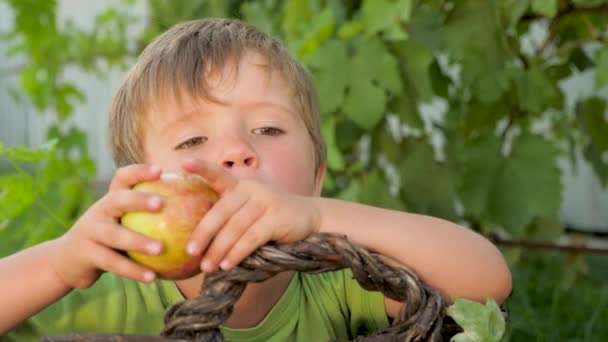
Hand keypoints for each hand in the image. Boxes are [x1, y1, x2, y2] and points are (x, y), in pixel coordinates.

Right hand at [49, 164, 164, 288]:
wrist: (67, 261)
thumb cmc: (108, 240)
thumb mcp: (122, 223)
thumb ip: (147, 218)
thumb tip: (193, 215)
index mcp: (110, 200)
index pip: (123, 178)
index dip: (139, 172)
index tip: (160, 171)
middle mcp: (98, 211)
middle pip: (117, 200)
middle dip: (138, 199)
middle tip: (161, 203)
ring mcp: (90, 232)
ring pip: (115, 235)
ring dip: (138, 241)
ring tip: (161, 249)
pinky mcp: (86, 255)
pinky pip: (113, 263)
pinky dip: (133, 271)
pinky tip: (152, 277)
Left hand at [182, 159, 320, 271]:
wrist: (308, 217)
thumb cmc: (270, 217)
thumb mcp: (250, 208)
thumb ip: (230, 215)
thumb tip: (198, 242)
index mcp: (240, 185)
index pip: (219, 174)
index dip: (201, 167)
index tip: (183, 162)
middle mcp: (251, 190)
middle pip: (221, 211)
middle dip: (204, 233)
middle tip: (190, 251)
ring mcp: (264, 202)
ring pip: (235, 228)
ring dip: (219, 249)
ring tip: (207, 266)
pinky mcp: (276, 218)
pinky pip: (251, 238)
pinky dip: (237, 253)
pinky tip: (227, 264)